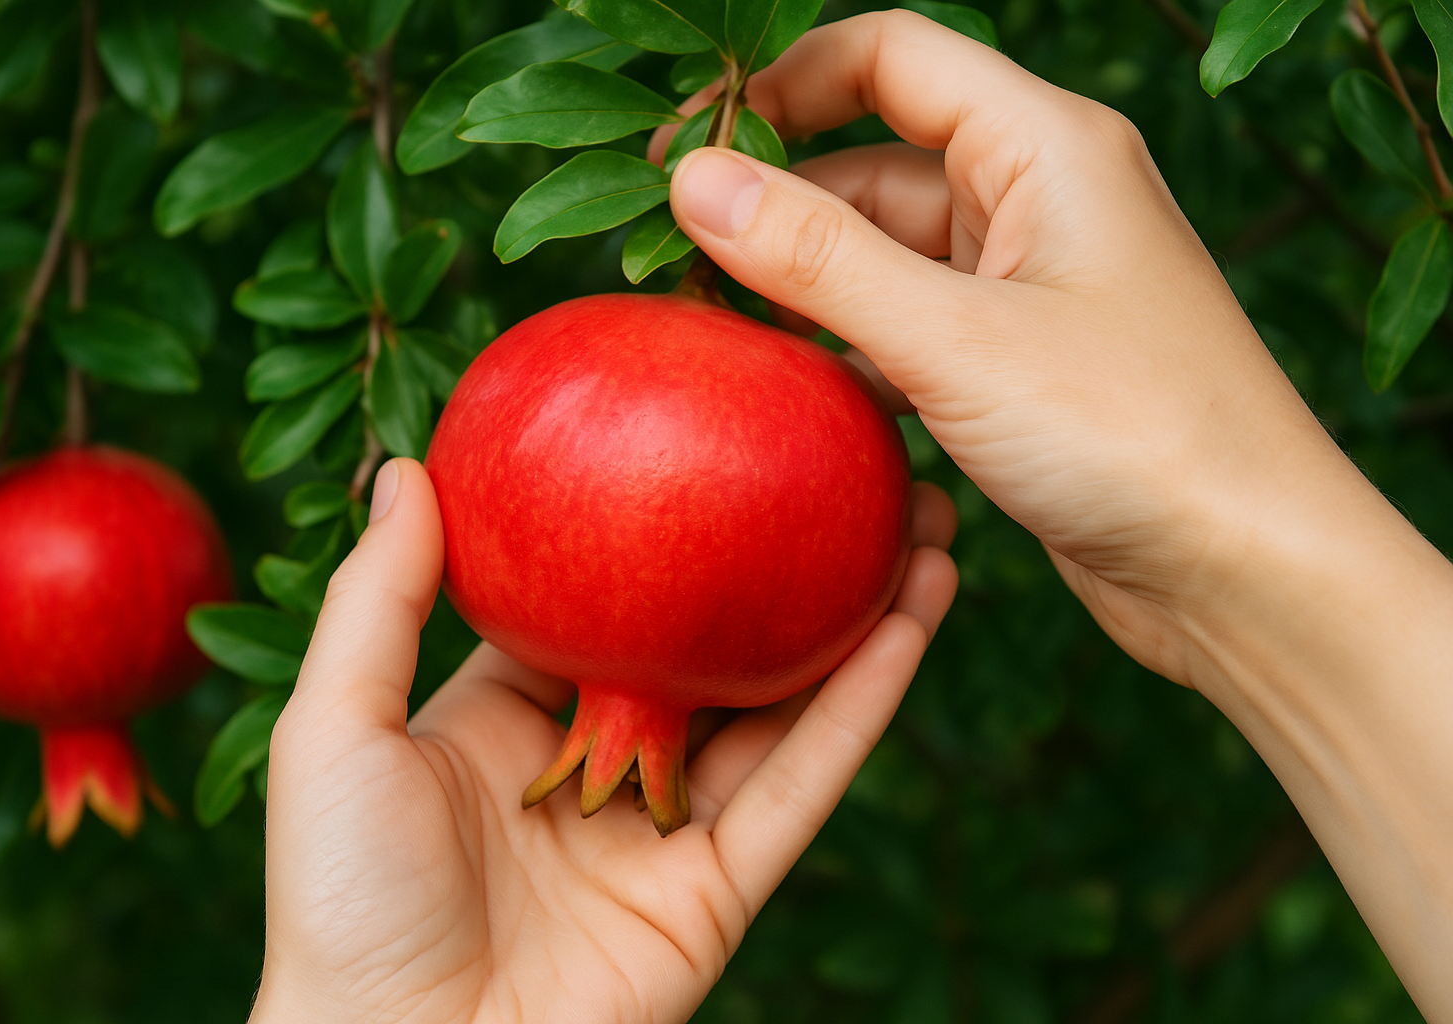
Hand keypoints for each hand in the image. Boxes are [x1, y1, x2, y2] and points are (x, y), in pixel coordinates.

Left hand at [249, 457, 957, 1023]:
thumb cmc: (339, 900)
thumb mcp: (337, 728)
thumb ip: (378, 601)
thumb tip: (409, 469)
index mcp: (516, 716)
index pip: (603, 599)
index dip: (659, 527)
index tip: (710, 445)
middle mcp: (604, 761)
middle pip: (716, 643)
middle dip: (785, 564)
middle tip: (848, 470)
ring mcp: (668, 826)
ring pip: (783, 705)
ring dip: (856, 620)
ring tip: (923, 529)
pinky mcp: (721, 888)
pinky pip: (801, 784)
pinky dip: (860, 707)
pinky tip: (909, 626)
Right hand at [661, 11, 1373, 683]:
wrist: (1247, 571)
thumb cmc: (1135, 435)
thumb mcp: (956, 339)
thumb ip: (819, 256)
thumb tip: (697, 179)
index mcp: (1045, 147)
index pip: (891, 58)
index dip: (782, 86)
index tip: (691, 145)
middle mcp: (1038, 200)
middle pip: (873, 164)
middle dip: (777, 207)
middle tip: (677, 263)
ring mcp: (1029, 287)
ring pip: (885, 257)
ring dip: (806, 289)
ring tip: (719, 334)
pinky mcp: (1019, 366)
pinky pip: (909, 330)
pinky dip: (850, 352)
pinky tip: (797, 395)